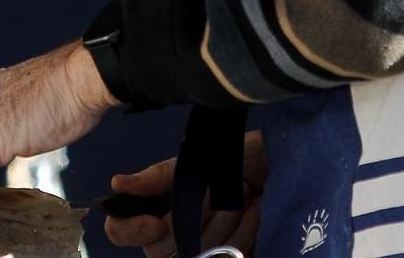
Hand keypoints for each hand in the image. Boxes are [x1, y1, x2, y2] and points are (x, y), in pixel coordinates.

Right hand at [103, 132, 266, 257]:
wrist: (286, 162)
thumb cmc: (241, 156)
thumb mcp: (199, 159)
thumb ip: (159, 176)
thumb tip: (118, 185)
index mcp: (160, 206)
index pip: (122, 231)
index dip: (131, 230)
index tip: (156, 220)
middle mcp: (177, 233)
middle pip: (159, 248)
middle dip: (192, 215)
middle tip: (217, 190)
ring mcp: (206, 249)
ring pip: (198, 255)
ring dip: (224, 221)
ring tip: (245, 194)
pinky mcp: (233, 257)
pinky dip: (244, 236)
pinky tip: (257, 211)